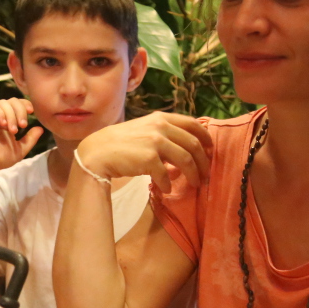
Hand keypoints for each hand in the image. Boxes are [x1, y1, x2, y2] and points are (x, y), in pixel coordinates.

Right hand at [0, 99, 45, 177]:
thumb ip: (30, 138)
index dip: (25, 105)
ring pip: (2, 103)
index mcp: (6, 119)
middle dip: (20, 111)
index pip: (17, 104)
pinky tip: (3, 124)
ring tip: (13, 130)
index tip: (31, 112)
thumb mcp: (20, 149)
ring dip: (11, 115)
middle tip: (23, 125)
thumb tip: (41, 128)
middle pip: (11, 101)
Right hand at [76, 112, 211, 192]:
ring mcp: (155, 142)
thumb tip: (184, 149)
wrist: (98, 152)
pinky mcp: (149, 159)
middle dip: (204, 161)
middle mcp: (160, 127)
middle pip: (193, 144)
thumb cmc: (120, 142)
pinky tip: (167, 189)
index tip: (211, 150)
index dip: (206, 138)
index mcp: (161, 118)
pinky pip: (166, 175)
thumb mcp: (143, 129)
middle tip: (206, 174)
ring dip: (193, 175)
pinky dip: (168, 184)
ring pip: (186, 160)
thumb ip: (163, 134)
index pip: (193, 124)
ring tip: (194, 184)